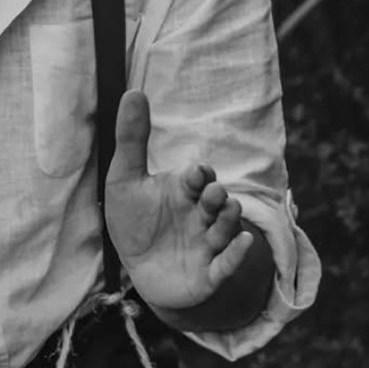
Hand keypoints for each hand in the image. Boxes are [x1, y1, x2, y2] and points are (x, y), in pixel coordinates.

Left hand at [105, 90, 252, 312]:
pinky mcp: (207, 275)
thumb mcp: (125, 178)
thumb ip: (131, 138)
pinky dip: (235, 256)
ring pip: (223, 231)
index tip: (196, 172)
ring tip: (230, 209)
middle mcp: (200, 216)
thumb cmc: (133, 219)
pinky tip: (243, 243)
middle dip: (216, 197)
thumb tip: (133, 91)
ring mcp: (206, 245)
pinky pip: (225, 266)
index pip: (198, 177)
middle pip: (215, 203)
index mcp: (184, 191)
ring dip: (228, 221)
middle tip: (213, 192)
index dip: (199, 174)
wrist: (137, 268)